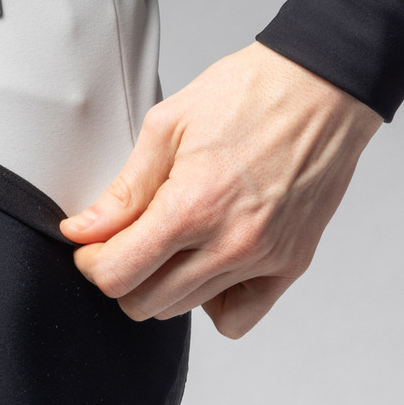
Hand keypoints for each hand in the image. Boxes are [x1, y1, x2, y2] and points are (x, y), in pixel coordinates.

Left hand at [61, 43, 382, 337]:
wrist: (320, 86)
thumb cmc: (247, 94)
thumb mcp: (166, 127)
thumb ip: (123, 191)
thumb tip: (82, 231)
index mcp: (192, 206)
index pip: (118, 275)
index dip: (91, 262)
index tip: (90, 245)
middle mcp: (230, 243)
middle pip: (145, 302)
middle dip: (120, 275)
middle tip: (121, 242)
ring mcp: (265, 259)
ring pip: (185, 309)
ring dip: (159, 285)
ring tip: (165, 241)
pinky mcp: (291, 264)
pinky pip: (238, 318)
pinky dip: (212, 301)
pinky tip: (204, 264)